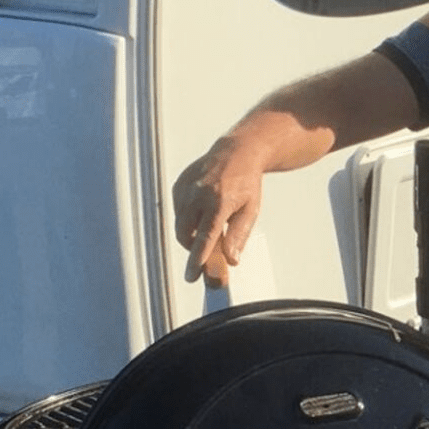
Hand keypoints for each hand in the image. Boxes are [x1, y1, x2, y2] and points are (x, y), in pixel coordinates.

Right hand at [172, 137, 264, 286]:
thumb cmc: (246, 183)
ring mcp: (185, 189)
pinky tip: (203, 210)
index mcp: (219, 202)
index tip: (192, 276)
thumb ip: (239, 236)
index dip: (197, 260)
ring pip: (179, 225)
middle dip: (193, 248)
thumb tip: (231, 260)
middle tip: (207, 252)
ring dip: (191, 234)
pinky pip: (177, 212)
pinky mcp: (178, 186)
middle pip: (186, 235)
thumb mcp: (250, 210)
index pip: (205, 238)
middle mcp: (198, 195)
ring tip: (210, 225)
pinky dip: (187, 218)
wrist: (236, 153)